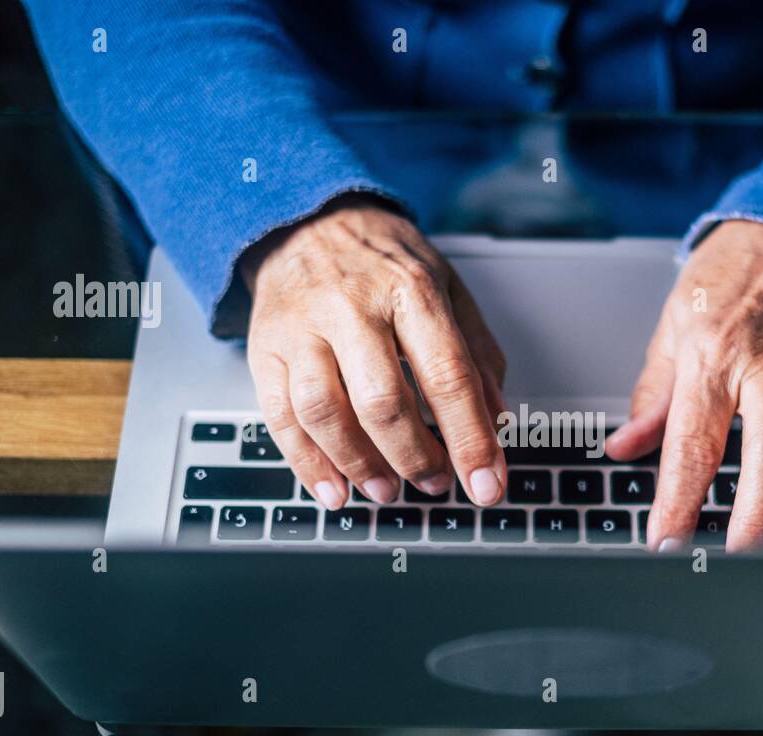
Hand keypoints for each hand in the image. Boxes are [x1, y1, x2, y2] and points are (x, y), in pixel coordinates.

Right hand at [242, 196, 507, 510]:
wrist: (305, 219)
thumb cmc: (383, 260)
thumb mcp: (447, 286)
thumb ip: (477, 351)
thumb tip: (497, 419)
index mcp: (411, 290)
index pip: (448, 376)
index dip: (470, 438)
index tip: (486, 483)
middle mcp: (353, 308)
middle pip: (383, 402)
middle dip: (415, 458)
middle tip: (434, 484)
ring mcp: (303, 329)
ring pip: (325, 413)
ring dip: (360, 465)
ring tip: (386, 489)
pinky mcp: (265, 348)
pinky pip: (280, 417)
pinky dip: (308, 464)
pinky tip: (334, 488)